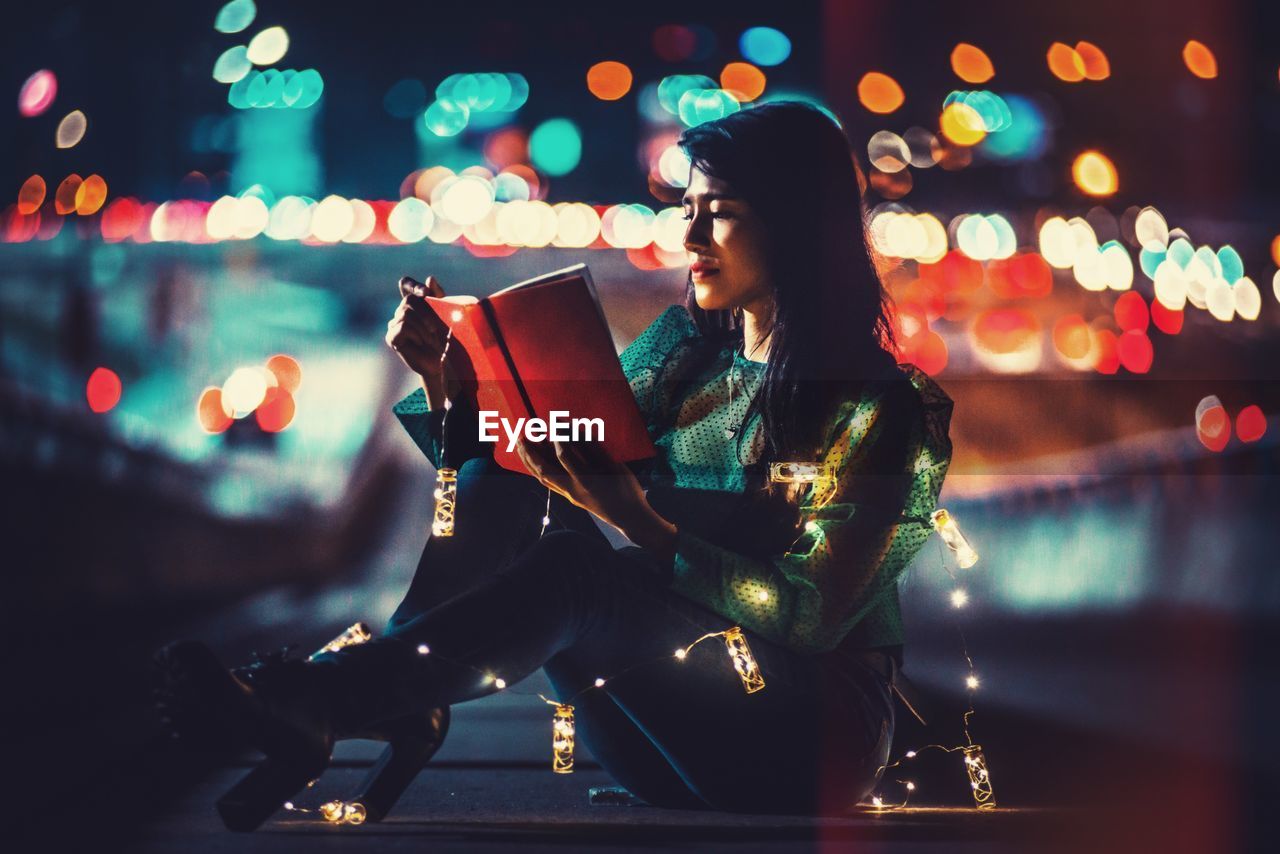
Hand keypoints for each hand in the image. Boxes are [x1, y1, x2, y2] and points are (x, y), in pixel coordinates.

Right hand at [385, 275, 476, 407]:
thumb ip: (439, 297)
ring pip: (405, 314)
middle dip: (425, 312)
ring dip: (423, 327)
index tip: (426, 293)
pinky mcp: (392, 337)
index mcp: (414, 304)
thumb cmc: (445, 339)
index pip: (406, 284)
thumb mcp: (446, 315)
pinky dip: (415, 334)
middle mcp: (401, 312)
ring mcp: (394, 324)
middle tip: (435, 328)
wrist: (443, 363)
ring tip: (429, 339)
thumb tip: (430, 278)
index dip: (413, 285)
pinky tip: (420, 343)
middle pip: (408, 300)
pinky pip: (402, 327)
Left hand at [514, 437, 657, 536]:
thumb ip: (596, 450)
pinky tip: (533, 460)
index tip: (554, 422)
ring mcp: (569, 495)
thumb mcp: (616, 467)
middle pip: (544, 470)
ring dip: (529, 461)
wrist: (629, 518)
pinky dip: (537, 469)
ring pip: (542, 478)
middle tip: (523, 434)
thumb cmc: (627, 490)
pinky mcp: (570, 497)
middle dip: (531, 452)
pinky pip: (548, 482)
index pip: (564, 457)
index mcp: (586, 481)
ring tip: (522, 445)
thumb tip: (578, 432)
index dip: (558, 438)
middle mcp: (573, 490)